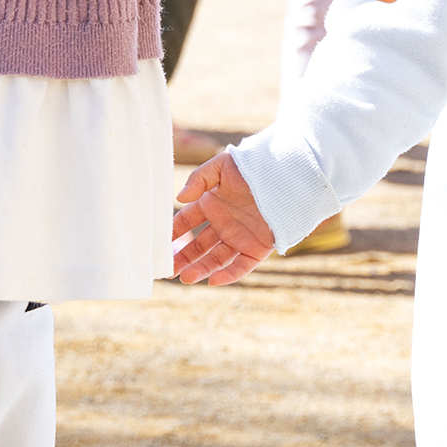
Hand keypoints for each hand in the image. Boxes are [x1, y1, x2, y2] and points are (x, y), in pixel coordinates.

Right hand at [171, 151, 276, 283]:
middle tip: (167, 270)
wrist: (288, 174)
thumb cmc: (254, 166)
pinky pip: (241, 265)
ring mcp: (240, 237)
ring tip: (184, 277)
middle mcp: (224, 223)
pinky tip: (213, 280)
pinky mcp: (258, 248)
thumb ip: (200, 179)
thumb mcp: (223, 166)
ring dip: (201, 268)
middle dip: (182, 258)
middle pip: (198, 245)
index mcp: (212, 204)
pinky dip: (228, 274)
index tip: (158, 244)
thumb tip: (180, 198)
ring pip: (216, 258)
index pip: (187, 222)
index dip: (173, 232)